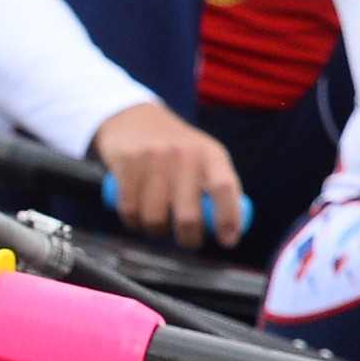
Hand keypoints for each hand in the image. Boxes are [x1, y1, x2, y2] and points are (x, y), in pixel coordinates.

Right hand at [90, 102, 241, 249]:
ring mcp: (154, 156)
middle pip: (188, 216)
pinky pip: (129, 209)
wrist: (135, 119)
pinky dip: (133, 222)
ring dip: (156, 231)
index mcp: (211, 154)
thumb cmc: (178, 151)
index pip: (224, 189)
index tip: (227, 241)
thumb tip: (232, 231)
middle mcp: (184, 153)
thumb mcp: (206, 158)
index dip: (227, 219)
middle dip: (189, 239)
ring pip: (155, 218)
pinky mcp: (127, 161)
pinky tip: (137, 218)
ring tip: (158, 225)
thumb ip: (220, 188)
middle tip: (188, 241)